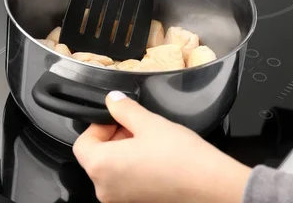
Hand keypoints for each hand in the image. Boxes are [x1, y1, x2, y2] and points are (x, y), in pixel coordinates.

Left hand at [73, 91, 251, 202]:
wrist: (209, 184)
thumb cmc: (180, 158)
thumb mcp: (149, 122)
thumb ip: (125, 109)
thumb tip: (113, 100)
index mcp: (101, 167)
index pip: (83, 142)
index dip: (100, 125)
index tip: (118, 117)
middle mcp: (105, 188)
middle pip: (96, 156)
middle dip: (114, 136)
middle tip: (137, 124)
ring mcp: (120, 199)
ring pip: (111, 168)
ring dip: (124, 150)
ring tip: (149, 138)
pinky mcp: (136, 202)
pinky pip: (124, 180)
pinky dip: (133, 165)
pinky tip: (155, 154)